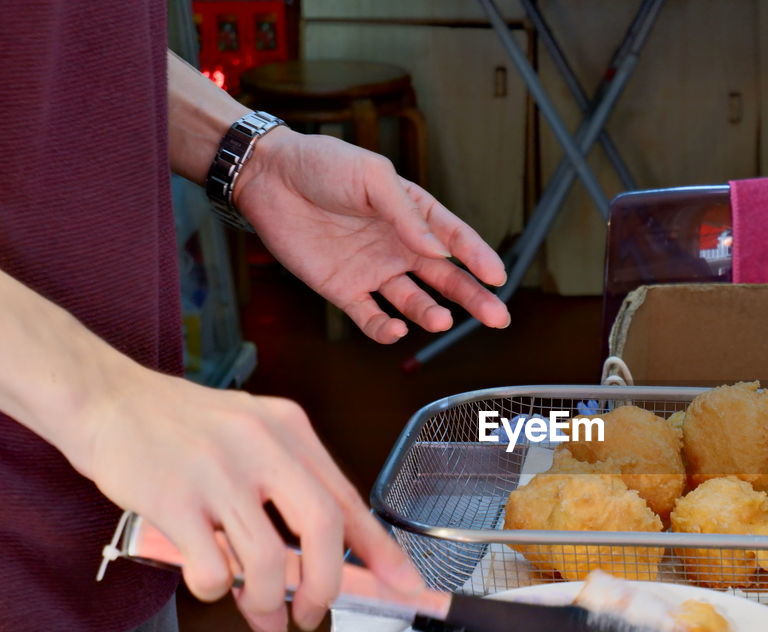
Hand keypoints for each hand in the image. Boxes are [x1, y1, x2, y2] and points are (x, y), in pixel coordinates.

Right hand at [73, 367, 423, 631]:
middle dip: (326, 586)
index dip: (382, 550)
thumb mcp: (252, 432)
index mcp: (290, 430)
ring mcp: (218, 472)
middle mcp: (262, 447)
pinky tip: (211, 583)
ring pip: (268, 559)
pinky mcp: (173, 499)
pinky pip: (211, 568)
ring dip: (269, 603)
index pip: (349, 499)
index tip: (404, 585)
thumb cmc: (179, 424)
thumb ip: (288, 482)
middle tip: (315, 615)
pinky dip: (218, 590)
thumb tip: (325, 552)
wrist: (103, 397)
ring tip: (263, 617)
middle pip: (323, 528)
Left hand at [234, 129, 509, 342]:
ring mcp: (373, 270)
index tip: (497, 276)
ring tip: (441, 320)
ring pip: (414, 301)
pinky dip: (386, 328)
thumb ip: (407, 215)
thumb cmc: (323, 165)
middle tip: (498, 318)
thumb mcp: (373, 176)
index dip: (478, 258)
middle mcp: (399, 246)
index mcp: (413, 214)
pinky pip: (371, 317)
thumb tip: (438, 251)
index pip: (455, 239)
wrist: (268, 177)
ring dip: (430, 313)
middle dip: (473, 298)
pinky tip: (397, 329)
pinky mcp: (344, 290)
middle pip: (445, 278)